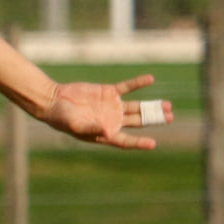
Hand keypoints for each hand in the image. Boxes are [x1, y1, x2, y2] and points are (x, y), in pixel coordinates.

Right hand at [40, 74, 173, 149]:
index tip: (152, 144)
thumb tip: (109, 133)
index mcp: (105, 133)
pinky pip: (127, 87)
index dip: (139, 143)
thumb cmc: (61, 119)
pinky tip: (150, 79)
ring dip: (152, 106)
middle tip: (170, 117)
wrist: (53, 100)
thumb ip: (92, 129)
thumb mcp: (75, 126)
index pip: (125, 140)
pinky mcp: (108, 92)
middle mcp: (112, 120)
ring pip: (137, 107)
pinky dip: (138, 83)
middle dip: (154, 119)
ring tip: (168, 106)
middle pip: (138, 121)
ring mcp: (112, 106)